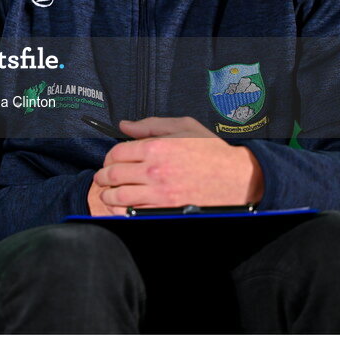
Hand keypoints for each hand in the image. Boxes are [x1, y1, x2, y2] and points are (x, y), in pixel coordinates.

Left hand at [90, 117, 262, 213]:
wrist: (236, 179)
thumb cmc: (211, 151)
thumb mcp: (184, 127)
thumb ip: (151, 125)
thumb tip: (125, 125)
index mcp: (156, 148)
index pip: (117, 153)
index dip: (109, 157)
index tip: (110, 161)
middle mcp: (154, 171)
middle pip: (113, 174)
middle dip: (103, 176)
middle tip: (103, 178)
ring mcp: (159, 194)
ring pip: (118, 196)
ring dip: (107, 195)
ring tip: (108, 194)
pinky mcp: (164, 211)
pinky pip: (132, 213)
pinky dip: (121, 211)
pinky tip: (121, 207)